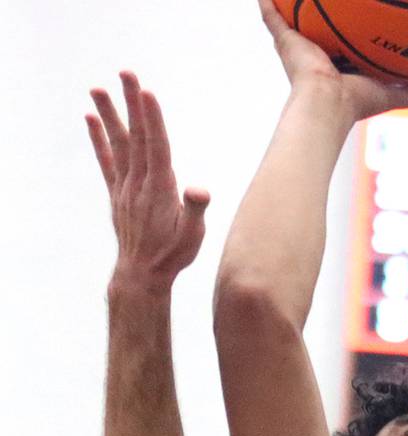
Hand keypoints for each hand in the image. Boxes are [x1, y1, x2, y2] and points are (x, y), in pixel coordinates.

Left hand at [87, 73, 208, 292]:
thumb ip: (195, 210)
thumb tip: (198, 189)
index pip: (156, 147)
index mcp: (160, 190)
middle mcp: (139, 183)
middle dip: (132, 103)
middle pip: (135, 136)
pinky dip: (97, 138)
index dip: (152, 119)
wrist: (142, 273)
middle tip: (126, 73)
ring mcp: (125, 186)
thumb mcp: (193, 236)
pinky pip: (106, 160)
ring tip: (97, 87)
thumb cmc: (173, 255)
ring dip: (109, 113)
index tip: (146, 92)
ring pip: (117, 143)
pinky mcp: (117, 192)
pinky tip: (91, 119)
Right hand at [257, 0, 407, 122]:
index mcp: (336, 67)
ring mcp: (297, 47)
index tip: (355, 23)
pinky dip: (267, 2)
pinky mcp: (284, 40)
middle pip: (317, 29)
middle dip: (318, 18)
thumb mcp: (388, 94)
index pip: (342, 46)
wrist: (327, 102)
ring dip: (292, 7)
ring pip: (292, 19)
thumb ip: (406, 91)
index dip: (347, 34)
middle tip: (323, 4)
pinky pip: (271, 14)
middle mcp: (315, 56)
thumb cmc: (356, 101)